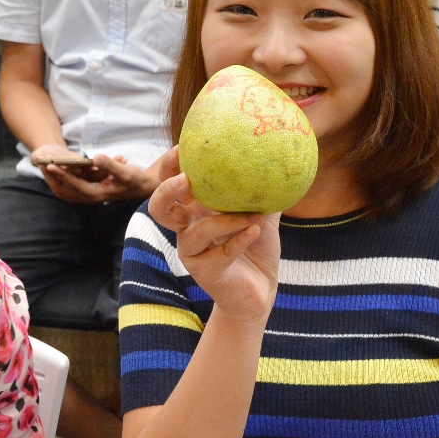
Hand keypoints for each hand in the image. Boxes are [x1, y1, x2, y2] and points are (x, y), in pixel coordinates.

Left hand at [35, 147, 156, 204]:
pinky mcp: (92, 192)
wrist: (143, 187)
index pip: (76, 185)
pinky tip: (59, 171)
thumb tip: (95, 157)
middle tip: (42, 164)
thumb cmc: (135, 179)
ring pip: (67, 190)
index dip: (63, 175)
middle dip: (53, 178)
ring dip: (56, 179)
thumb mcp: (125, 171)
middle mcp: (92, 197)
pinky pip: (72, 188)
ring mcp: (91, 196)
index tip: (51, 165)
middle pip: (67, 191)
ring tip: (46, 166)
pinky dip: (64, 180)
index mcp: (99, 194)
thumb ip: (110, 164)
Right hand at [149, 147, 279, 322]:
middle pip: (160, 208)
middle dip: (167, 191)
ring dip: (224, 221)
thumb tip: (278, 159)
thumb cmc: (258, 249)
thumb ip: (264, 191)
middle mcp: (189, 230)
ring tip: (251, 216)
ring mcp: (193, 252)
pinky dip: (239, 240)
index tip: (183, 146)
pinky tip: (255, 230)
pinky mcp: (204, 272)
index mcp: (197, 211)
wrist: (261, 290)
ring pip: (195, 232)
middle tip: (186, 179)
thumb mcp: (262, 215)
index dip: (172, 166)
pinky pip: (220, 253)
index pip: (174, 184)